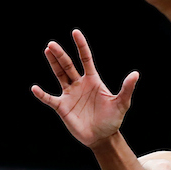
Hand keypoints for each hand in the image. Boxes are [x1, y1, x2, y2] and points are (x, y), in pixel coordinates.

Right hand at [32, 30, 138, 147]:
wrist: (103, 137)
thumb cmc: (113, 119)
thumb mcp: (122, 103)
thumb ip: (127, 88)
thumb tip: (136, 74)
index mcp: (93, 80)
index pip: (85, 59)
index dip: (81, 46)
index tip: (75, 32)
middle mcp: (79, 84)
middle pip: (68, 65)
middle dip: (61, 55)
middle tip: (52, 44)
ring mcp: (70, 94)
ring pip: (59, 75)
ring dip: (53, 64)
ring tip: (47, 51)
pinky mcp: (62, 107)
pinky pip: (50, 99)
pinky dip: (42, 94)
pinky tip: (35, 88)